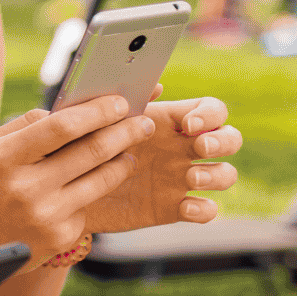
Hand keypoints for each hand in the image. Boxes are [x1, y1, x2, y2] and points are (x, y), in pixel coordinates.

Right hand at [0, 95, 153, 261]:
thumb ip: (22, 126)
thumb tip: (65, 109)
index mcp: (3, 159)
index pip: (61, 128)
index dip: (96, 111)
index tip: (119, 102)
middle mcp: (26, 189)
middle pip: (92, 151)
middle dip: (125, 131)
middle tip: (142, 122)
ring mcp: (46, 216)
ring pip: (103, 179)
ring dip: (124, 161)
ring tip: (130, 150)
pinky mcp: (61, 237)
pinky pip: (90, 204)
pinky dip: (95, 190)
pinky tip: (92, 184)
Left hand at [84, 86, 240, 233]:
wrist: (66, 189)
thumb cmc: (82, 146)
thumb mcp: (98, 122)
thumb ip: (124, 102)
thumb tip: (156, 85)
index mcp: (168, 121)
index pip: (211, 109)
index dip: (210, 114)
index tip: (188, 124)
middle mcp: (182, 148)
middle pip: (230, 138)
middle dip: (223, 141)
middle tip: (200, 146)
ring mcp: (182, 178)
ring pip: (226, 174)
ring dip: (217, 174)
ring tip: (191, 178)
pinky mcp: (175, 207)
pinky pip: (207, 209)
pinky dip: (204, 209)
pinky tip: (184, 206)